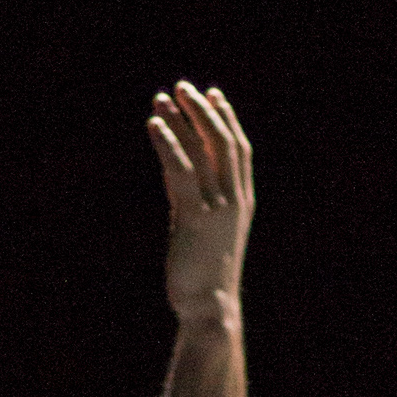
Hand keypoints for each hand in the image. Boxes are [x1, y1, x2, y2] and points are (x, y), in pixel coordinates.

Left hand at [148, 82, 252, 320]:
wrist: (210, 309)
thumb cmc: (205, 277)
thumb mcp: (202, 230)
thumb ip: (193, 200)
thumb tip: (175, 174)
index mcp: (242, 202)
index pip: (239, 150)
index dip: (226, 119)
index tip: (212, 95)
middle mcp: (234, 200)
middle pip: (223, 142)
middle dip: (203, 111)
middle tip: (182, 87)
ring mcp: (217, 208)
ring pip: (203, 150)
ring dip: (182, 120)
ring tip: (163, 98)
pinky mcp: (194, 218)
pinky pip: (180, 170)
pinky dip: (167, 143)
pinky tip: (154, 126)